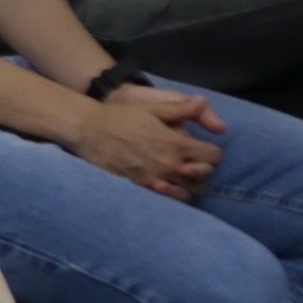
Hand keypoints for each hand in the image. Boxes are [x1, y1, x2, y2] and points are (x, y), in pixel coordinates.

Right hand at [66, 85, 224, 200]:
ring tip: (181, 175)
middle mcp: (169, 166)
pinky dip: (172, 194)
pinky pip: (167, 200)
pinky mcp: (141, 188)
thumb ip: (181, 108)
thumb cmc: (120, 117)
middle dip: (203, 170)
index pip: (213, 156)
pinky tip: (166, 184)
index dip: (212, 151)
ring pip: (188, 194)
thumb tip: (203, 102)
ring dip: (189, 185)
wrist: (89, 131)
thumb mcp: (152, 107)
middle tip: (193, 162)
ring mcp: (154, 180)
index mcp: (176, 144)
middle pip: (204, 179)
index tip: (202, 148)